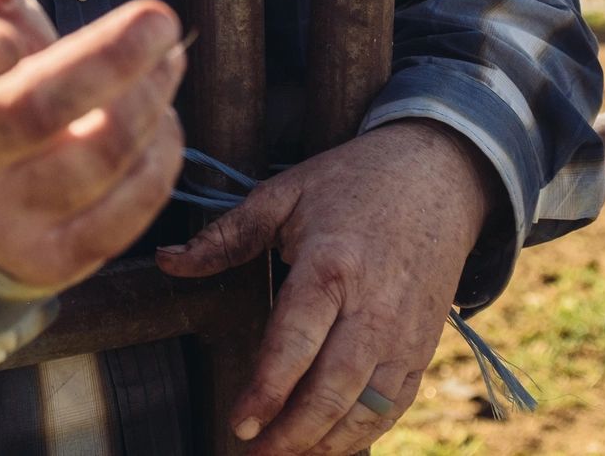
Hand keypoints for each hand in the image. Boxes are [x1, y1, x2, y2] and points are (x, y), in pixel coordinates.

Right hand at [0, 0, 186, 289]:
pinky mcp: (48, 255)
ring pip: (83, 167)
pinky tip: (162, 118)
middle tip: (161, 18)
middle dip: (103, 67)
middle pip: (28, 118)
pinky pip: (118, 218)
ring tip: (165, 61)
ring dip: (141, 108)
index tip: (8, 32)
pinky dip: (156, 165)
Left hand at [155, 120, 499, 453]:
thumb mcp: (284, 193)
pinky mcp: (422, 348)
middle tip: (253, 454)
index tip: (239, 424)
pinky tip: (326, 446)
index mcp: (332, 265)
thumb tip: (166, 261)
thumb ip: (226, 235)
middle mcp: (373, 307)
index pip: (297, 341)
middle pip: (334, 388)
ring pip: (367, 408)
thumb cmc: (352, 183)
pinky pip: (393, 406)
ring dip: (325, 443)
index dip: (268, 389)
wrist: (438, 177)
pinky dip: (362, 435)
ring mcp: (404, 333)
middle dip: (293, 432)